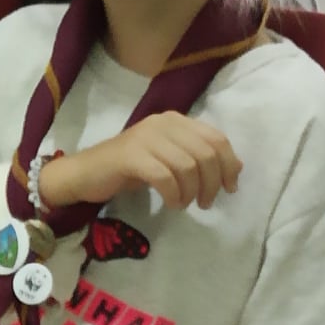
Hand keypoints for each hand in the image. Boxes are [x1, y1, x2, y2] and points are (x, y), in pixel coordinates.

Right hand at [41, 113, 241, 213]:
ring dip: (191, 192)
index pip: (216, 138)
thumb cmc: (130, 168)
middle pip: (205, 153)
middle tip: (205, 203)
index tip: (229, 188)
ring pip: (188, 166)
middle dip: (212, 183)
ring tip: (184, 204)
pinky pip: (165, 177)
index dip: (229, 165)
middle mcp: (163, 122)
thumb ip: (198, 157)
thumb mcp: (170, 159)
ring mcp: (146, 137)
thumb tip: (237, 166)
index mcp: (176, 120)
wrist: (87, 173)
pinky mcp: (131, 155)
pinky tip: (171, 204)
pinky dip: (173, 195)